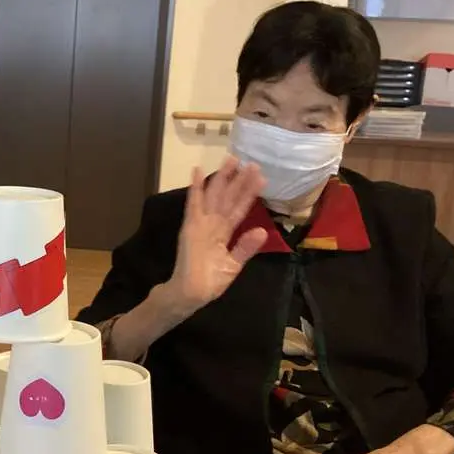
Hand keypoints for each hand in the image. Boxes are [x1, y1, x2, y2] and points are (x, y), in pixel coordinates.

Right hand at [153, 157, 266, 317]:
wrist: (191, 292)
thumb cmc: (210, 282)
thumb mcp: (233, 265)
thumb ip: (246, 247)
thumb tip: (262, 231)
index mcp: (224, 233)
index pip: (239, 209)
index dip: (249, 194)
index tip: (261, 178)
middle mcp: (213, 224)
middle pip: (228, 197)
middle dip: (238, 180)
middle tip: (249, 161)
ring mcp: (201, 223)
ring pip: (214, 195)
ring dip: (222, 178)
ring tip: (231, 160)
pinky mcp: (191, 226)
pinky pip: (193, 204)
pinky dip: (195, 188)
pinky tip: (197, 172)